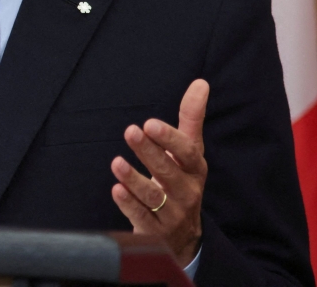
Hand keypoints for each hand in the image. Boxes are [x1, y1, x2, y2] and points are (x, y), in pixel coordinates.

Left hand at [111, 79, 208, 265]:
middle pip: (168, 172)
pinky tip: (116, 189)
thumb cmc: (182, 180)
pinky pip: (142, 218)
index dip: (170, 139)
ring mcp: (173, 214)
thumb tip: (200, 83)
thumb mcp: (189, 152)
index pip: (187, 153)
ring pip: (153, 197)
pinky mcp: (155, 231)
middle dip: (149, 152)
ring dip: (134, 179)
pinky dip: (129, 205)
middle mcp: (187, 192)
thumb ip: (191, 118)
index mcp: (195, 169)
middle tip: (131, 131)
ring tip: (117, 163)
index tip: (150, 123)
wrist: (183, 234)